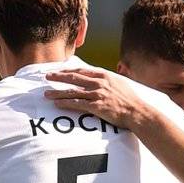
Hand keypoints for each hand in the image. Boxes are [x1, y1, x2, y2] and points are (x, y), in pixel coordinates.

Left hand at [44, 66, 161, 133]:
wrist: (137, 111)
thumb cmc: (129, 99)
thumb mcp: (119, 83)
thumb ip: (107, 79)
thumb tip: (99, 77)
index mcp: (104, 75)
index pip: (82, 70)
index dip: (68, 70)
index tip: (59, 71)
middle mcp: (99, 82)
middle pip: (74, 78)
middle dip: (58, 77)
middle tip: (47, 77)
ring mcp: (97, 94)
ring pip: (72, 91)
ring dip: (58, 92)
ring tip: (47, 94)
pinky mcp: (96, 106)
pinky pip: (77, 103)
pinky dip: (65, 103)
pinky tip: (57, 104)